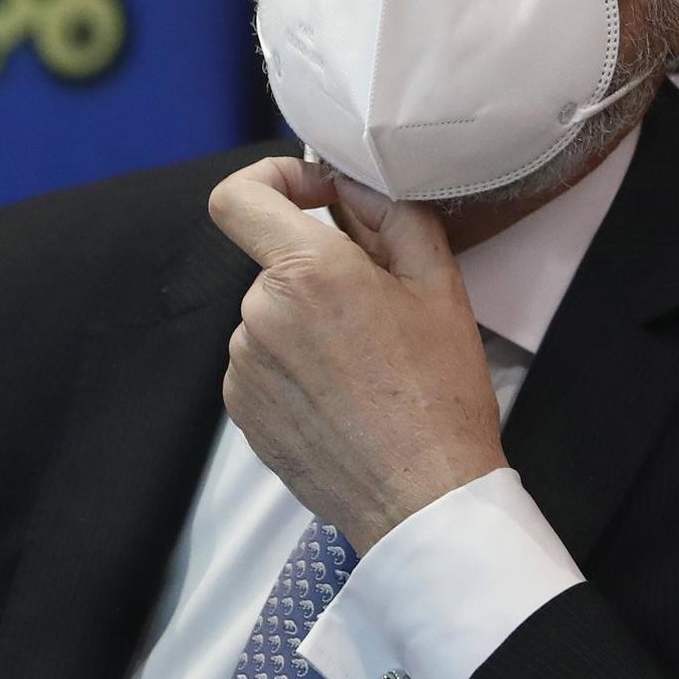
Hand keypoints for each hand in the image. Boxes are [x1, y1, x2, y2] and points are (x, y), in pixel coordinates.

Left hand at [208, 158, 506, 553]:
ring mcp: (244, 366)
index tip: (316, 198)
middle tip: (378, 309)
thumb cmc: (439, 391)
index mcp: (307, 272)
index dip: (272, 180)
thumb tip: (356, 188)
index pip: (238, 196)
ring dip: (307, 324)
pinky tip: (342, 398)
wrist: (422, 497)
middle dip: (320, 272)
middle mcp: (259, 313)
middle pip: (276, 263)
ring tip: (364, 366)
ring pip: (271, 315)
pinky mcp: (241, 411)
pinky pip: (262, 363)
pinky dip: (295, 367)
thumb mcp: (438, 283)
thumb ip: (394, 216)